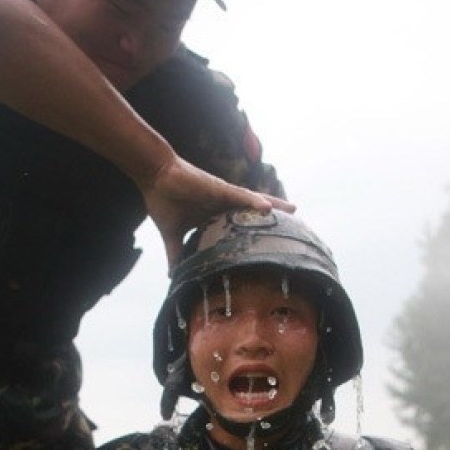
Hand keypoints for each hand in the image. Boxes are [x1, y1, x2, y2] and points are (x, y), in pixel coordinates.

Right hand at [141, 153, 294, 267]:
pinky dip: (253, 201)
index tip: (270, 244)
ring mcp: (222, 195)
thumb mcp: (172, 234)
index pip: (240, 225)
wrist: (153, 176)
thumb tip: (173, 274)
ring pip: (252, 201)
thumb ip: (175, 252)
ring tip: (293, 209)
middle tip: (295, 225)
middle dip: (273, 217)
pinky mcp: (217, 188)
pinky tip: (268, 207)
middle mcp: (222, 204)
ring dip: (273, 205)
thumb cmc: (163, 199)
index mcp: (213, 214)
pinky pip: (240, 195)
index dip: (255, 233)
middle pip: (253, 212)